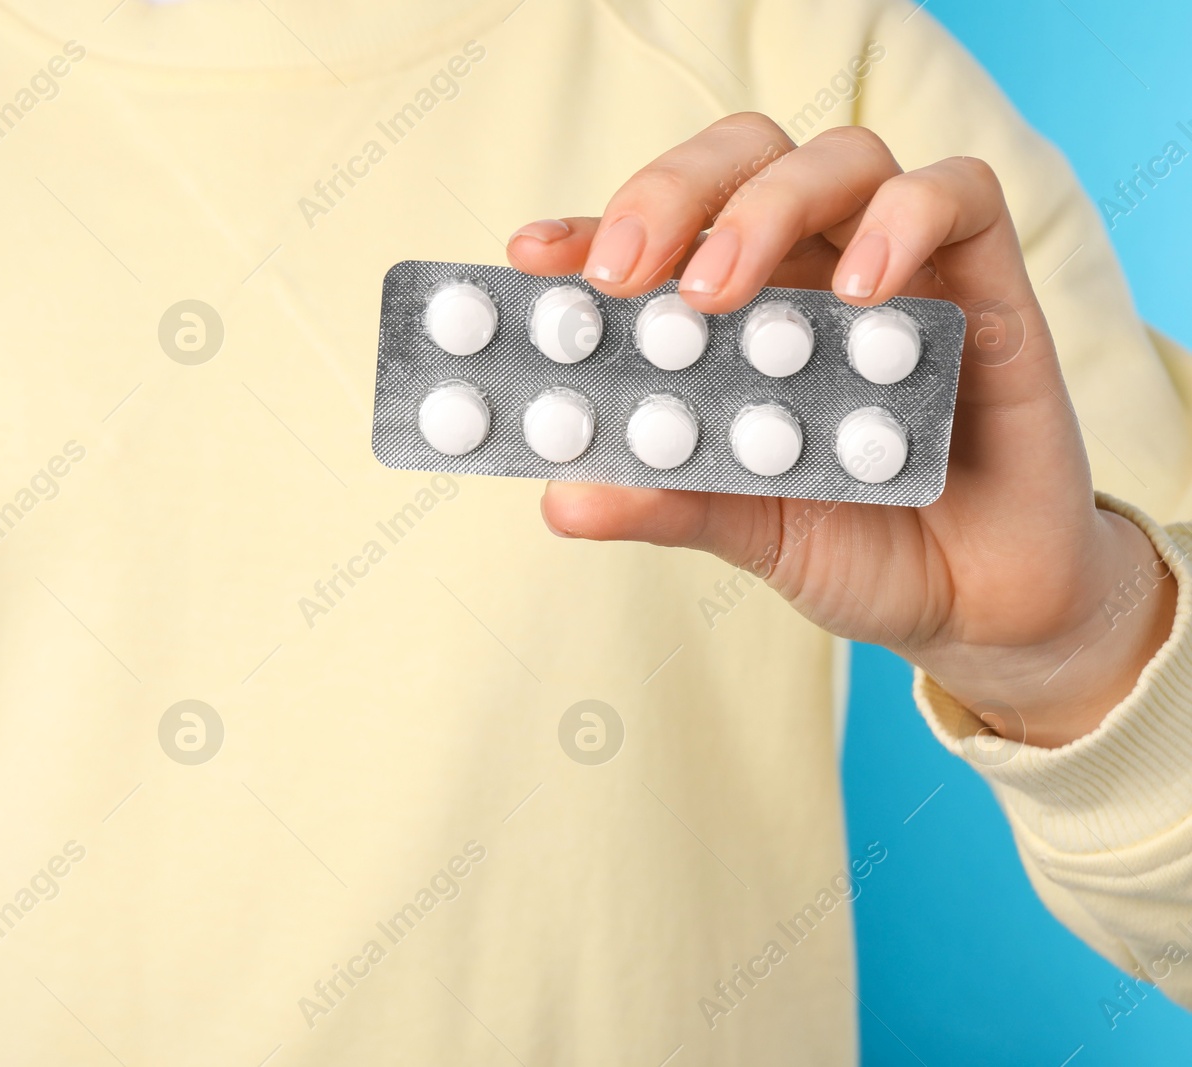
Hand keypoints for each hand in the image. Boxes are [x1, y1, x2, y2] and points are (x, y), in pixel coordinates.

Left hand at [508, 113, 1174, 748]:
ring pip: (837, 159)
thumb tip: (561, 500)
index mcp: (737, 312)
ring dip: (766, 207)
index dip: (592, 230)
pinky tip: (862, 290)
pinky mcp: (989, 281)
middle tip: (626, 274)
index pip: (660, 235)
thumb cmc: (856, 544)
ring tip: (719, 290)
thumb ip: (667, 501)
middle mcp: (810, 270)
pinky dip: (904, 221)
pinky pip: (958, 195)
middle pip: (740, 160)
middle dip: (670, 196)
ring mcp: (899, 267)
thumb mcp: (746, 530)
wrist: (978, 606)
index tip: (531, 258)